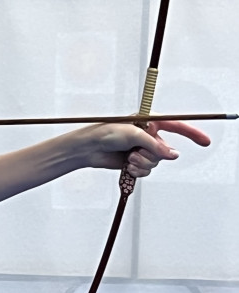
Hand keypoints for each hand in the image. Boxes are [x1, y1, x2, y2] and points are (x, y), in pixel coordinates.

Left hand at [83, 118, 210, 176]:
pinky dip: (138, 171)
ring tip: (128, 158)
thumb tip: (174, 155)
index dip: (192, 134)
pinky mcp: (135, 162)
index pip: (177, 126)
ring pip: (156, 163)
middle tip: (135, 153)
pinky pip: (147, 171)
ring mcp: (142, 150)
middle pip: (165, 151)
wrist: (88, 149)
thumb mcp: (133, 135)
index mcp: (151, 122)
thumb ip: (155, 145)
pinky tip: (127, 166)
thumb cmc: (106, 134)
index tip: (205, 141)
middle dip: (152, 155)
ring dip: (142, 163)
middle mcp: (149, 136)